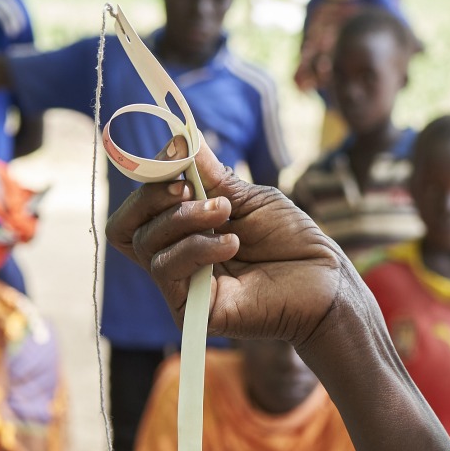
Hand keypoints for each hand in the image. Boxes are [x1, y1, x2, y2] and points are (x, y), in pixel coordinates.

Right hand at [110, 135, 360, 349]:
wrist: (323, 279)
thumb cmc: (290, 239)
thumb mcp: (246, 197)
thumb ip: (209, 175)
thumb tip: (180, 139)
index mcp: (182, 232)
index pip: (137, 209)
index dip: (148, 177)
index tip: (178, 151)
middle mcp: (174, 258)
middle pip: (126, 226)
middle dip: (152, 196)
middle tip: (188, 188)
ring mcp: (180, 286)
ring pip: (147, 244)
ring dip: (185, 219)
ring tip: (225, 214)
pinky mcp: (191, 311)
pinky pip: (168, 271)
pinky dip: (197, 249)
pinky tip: (232, 244)